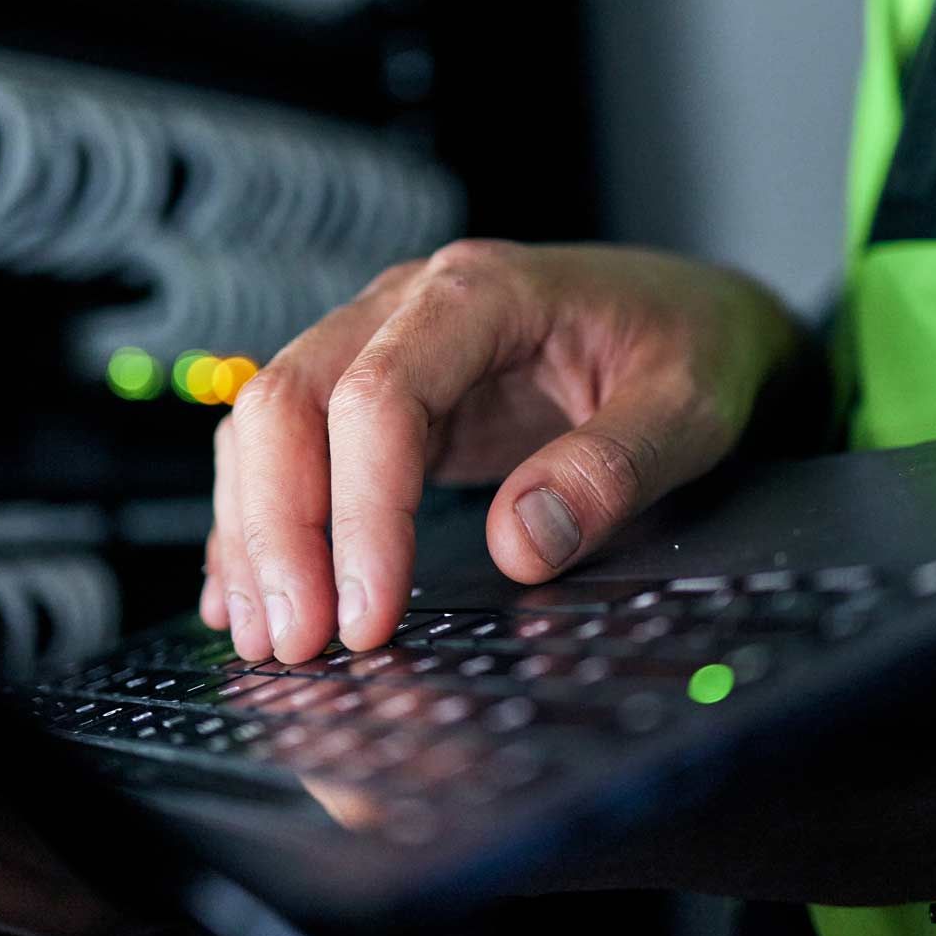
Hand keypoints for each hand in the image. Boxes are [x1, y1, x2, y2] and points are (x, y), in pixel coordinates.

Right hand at [200, 240, 803, 662]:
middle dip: (278, 531)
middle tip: (298, 643)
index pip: (379, 397)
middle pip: (288, 402)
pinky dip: (256, 521)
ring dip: (255, 534)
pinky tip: (243, 593)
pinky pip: (285, 449)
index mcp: (481, 292)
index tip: (369, 615)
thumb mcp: (689, 405)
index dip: (362, 513)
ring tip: (268, 638)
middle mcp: (407, 307)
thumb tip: (522, 546)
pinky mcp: (373, 395)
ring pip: (267, 426)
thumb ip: (615, 467)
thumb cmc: (691, 344)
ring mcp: (379, 345)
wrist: (692, 311)